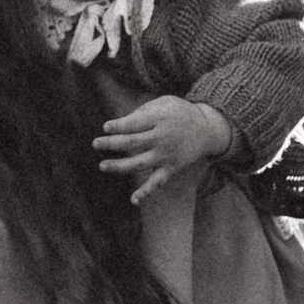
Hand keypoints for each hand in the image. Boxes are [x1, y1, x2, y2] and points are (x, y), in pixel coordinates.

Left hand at [95, 96, 237, 201]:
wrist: (207, 129)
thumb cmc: (179, 113)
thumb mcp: (165, 102)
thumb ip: (143, 110)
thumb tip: (120, 124)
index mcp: (160, 118)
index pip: (134, 123)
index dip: (119, 126)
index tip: (106, 127)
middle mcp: (163, 137)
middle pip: (133, 142)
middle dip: (112, 144)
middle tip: (95, 144)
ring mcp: (166, 155)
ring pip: (139, 163)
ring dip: (120, 166)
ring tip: (103, 166)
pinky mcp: (171, 168)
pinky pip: (157, 182)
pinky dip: (146, 192)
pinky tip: (134, 200)